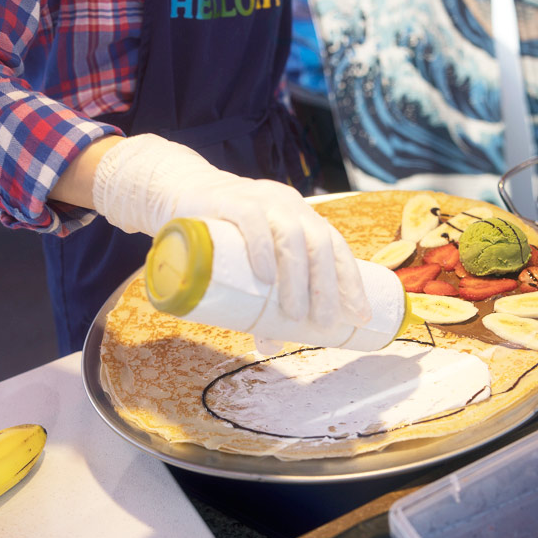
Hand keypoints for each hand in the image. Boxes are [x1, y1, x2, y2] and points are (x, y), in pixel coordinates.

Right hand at [92, 133, 369, 326]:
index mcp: (301, 217)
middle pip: (320, 244)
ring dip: (297, 277)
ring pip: (291, 235)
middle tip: (323, 323)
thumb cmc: (221, 235)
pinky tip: (266, 276)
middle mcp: (287, 205)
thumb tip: (272, 346)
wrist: (177, 191)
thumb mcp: (247, 264)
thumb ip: (260, 302)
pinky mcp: (228, 200)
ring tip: (293, 314)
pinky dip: (262, 249)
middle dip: (327, 287)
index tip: (360, 316)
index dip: (351, 282)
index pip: (336, 247)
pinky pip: (252, 220)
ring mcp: (260, 199)